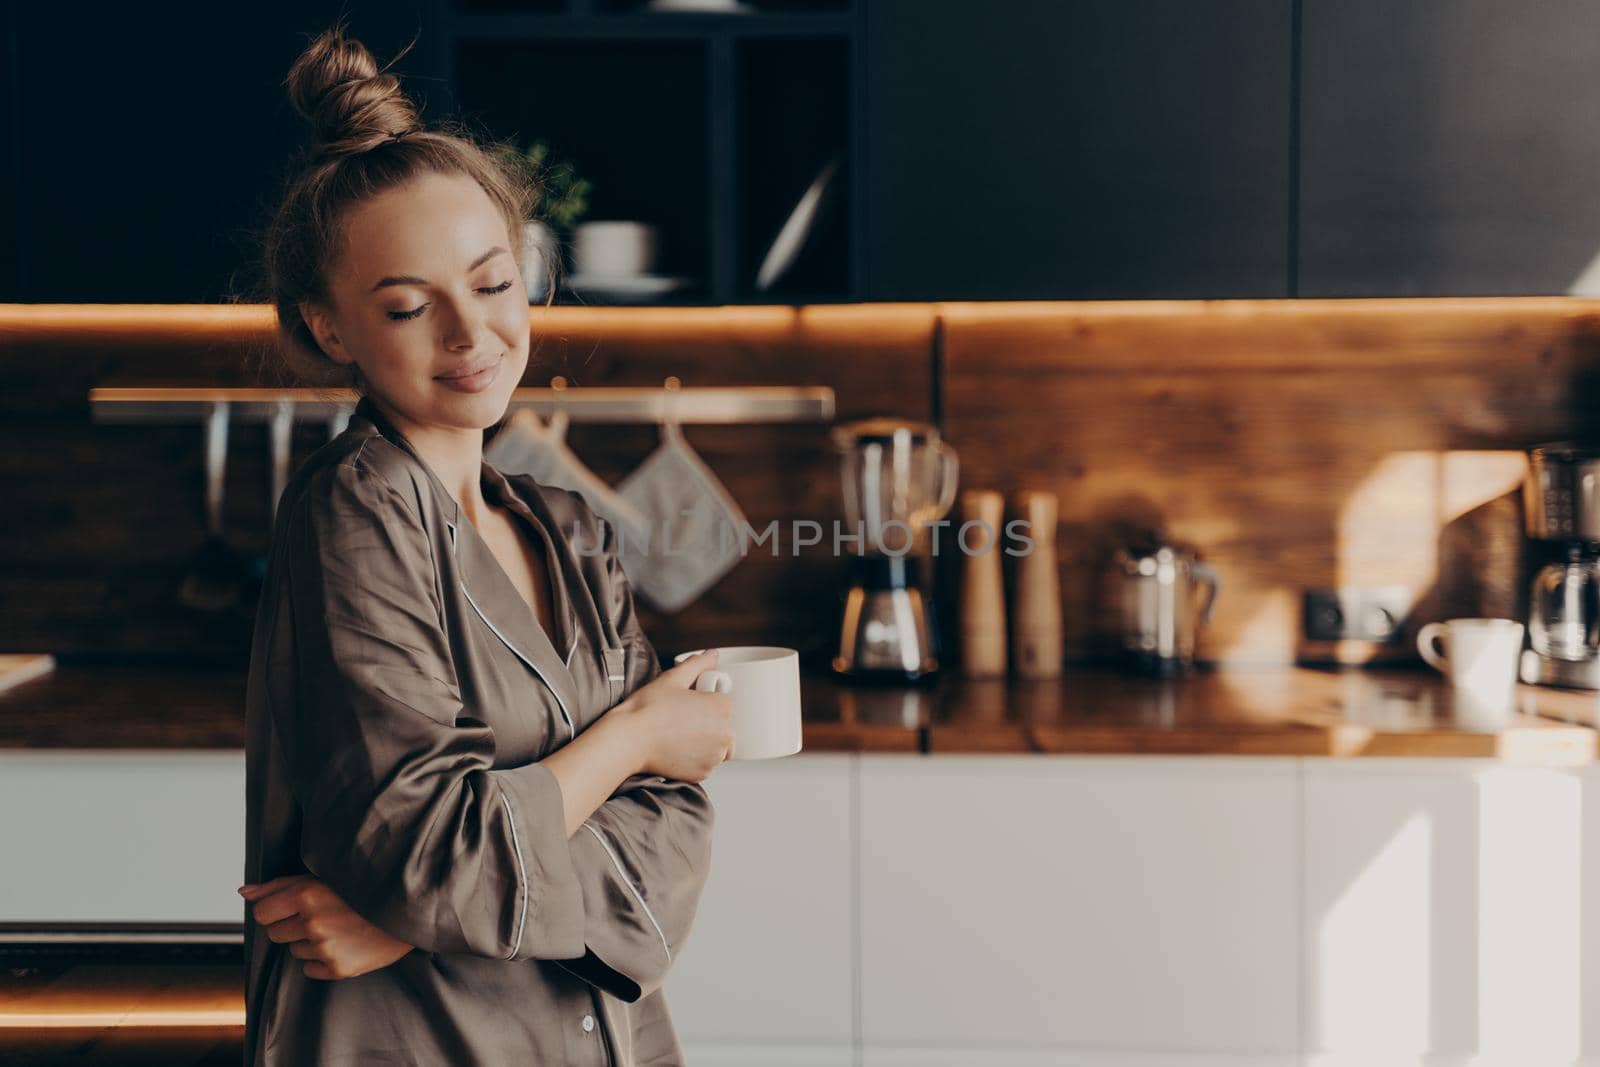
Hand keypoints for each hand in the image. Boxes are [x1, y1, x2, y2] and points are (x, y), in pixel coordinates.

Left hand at [239, 875, 414, 979]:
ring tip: (337, 927)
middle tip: (318, 916)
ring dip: (308, 942)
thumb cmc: (365, 888)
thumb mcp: (323, 877)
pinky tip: (343, 943)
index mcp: (307, 894)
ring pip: (294, 951)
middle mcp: (313, 922)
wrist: (408, 910)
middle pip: (275, 934)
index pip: (262, 913)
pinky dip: (322, 960)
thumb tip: (244, 892)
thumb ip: (280, 885)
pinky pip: (311, 969)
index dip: (273, 910)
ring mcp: (325, 948)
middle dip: (290, 926)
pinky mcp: (338, 968)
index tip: (289, 907)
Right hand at [621, 649, 735, 781]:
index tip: (688, 705)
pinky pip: (706, 764)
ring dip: (705, 742)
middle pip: (724, 726)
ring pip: (717, 747)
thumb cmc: (648, 709)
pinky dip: (695, 759)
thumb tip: (712, 654)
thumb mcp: (673, 678)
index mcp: (722, 708)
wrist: (629, 740)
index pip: (724, 703)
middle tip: (681, 721)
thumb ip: (698, 664)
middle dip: (708, 724)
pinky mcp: (703, 773)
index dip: (705, 702)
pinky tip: (677, 750)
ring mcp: (715, 756)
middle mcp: (725, 734)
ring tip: (679, 736)